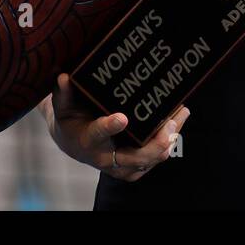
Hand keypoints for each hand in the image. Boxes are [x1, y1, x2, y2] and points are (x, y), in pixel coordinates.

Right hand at [42, 72, 190, 182]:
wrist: (74, 142)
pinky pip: (156, 157)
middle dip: (155, 143)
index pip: (98, 134)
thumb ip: (64, 93)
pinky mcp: (135, 168)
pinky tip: (179, 120)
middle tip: (170, 122)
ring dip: (169, 139)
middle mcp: (105, 158)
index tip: (122, 117)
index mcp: (87, 140)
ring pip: (150, 159)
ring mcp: (122, 166)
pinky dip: (169, 140)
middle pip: (135, 157)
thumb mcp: (63, 106)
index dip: (110, 127)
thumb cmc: (71, 119)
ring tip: (181, 113)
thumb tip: (64, 77)